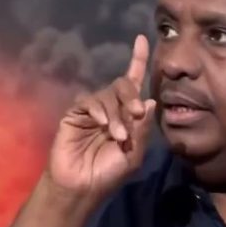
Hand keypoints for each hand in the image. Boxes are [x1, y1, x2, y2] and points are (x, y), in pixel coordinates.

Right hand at [46, 35, 156, 197]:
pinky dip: (99, 110)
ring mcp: (93, 109)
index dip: (138, 60)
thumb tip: (150, 102)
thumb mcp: (134, 154)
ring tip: (118, 136)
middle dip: (132, 95)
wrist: (82, 187)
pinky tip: (103, 124)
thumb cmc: (109, 174)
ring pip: (109, 94)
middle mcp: (112, 108)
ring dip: (117, 114)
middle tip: (136, 113)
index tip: (142, 39)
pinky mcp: (75, 113)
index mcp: (128, 116)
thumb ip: (142, 129)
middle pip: (124, 84)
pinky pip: (89, 100)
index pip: (134, 83)